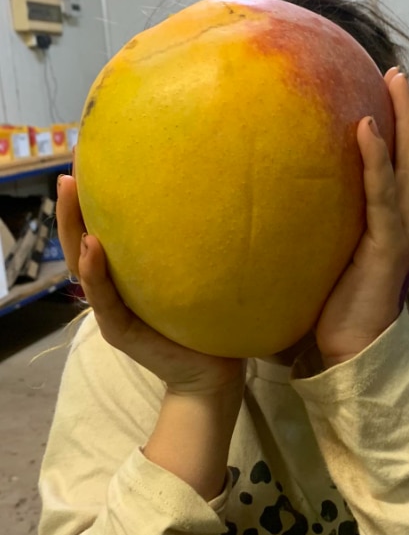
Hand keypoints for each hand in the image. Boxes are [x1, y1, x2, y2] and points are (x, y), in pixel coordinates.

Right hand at [56, 175, 245, 398]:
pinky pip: (104, 298)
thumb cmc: (208, 322)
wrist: (214, 373)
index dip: (90, 202)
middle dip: (71, 207)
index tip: (89, 161)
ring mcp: (113, 311)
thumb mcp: (195, 276)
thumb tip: (210, 196)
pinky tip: (92, 244)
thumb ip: (188, 248)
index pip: (99, 233)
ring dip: (73, 228)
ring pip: (81, 265)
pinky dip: (95, 272)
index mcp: (127, 277)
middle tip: (70, 170)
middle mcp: (114, 291)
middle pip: (80, 244)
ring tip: (69, 193)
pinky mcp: (120, 331)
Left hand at [315, 69, 408, 366]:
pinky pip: (382, 196)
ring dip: (400, 123)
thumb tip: (285, 197)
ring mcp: (401, 234)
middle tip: (395, 74)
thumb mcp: (330, 256)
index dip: (396, 130)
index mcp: (391, 225)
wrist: (351, 350)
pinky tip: (365, 128)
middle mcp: (404, 224)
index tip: (385, 94)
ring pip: (406, 168)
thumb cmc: (335, 308)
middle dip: (407, 113)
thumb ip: (323, 226)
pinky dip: (376, 160)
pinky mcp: (388, 247)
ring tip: (392, 84)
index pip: (398, 169)